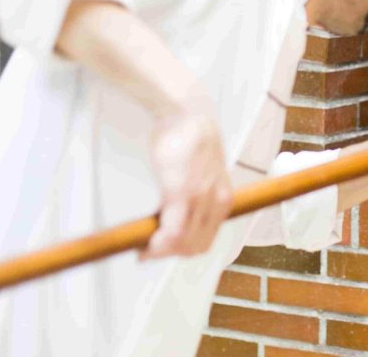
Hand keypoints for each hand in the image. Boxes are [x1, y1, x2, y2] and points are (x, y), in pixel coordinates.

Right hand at [142, 104, 234, 259]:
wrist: (186, 113)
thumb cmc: (189, 141)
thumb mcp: (202, 173)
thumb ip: (199, 197)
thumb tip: (180, 217)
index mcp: (223, 200)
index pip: (205, 241)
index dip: (182, 252)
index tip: (162, 252)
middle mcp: (216, 202)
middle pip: (195, 247)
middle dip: (171, 255)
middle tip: (148, 251)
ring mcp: (199, 198)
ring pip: (184, 243)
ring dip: (162, 252)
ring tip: (145, 247)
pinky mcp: (180, 191)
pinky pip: (173, 231)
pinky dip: (159, 244)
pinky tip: (146, 243)